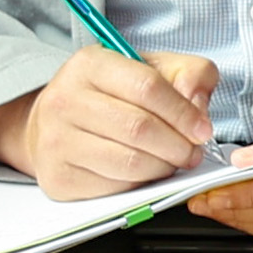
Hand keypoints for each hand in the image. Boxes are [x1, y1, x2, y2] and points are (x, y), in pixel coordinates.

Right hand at [0, 45, 227, 199]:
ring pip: (130, 163)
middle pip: (139, 128)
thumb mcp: (150, 68)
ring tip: (171, 161)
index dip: (184, 112)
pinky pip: (114, 187)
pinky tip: (144, 172)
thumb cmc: (108, 95)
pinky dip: (139, 184)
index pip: (147, 86)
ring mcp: (56, 141)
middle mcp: (65, 100)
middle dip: (178, 146)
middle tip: (192, 152)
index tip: (202, 129)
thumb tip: (198, 103)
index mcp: (90, 64)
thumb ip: (188, 73)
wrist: (50, 124)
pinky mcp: (58, 177)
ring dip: (163, 167)